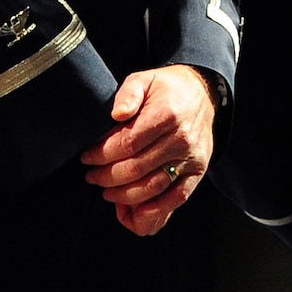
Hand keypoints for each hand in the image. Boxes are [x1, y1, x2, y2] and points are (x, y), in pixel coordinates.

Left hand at [80, 64, 216, 235]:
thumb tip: (117, 115)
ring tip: (107, 192)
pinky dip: (153, 213)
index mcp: (167, 115)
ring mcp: (190, 159)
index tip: (87, 157)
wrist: (204, 95)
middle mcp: (181, 139)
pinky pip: (175, 200)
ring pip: (153, 188)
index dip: (102, 155)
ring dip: (124, 196)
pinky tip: (132, 212)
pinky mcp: (197, 173)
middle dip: (107, 177)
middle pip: (137, 169)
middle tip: (92, 176)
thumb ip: (128, 93)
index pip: (128, 144)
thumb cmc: (167, 89)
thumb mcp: (144, 79)